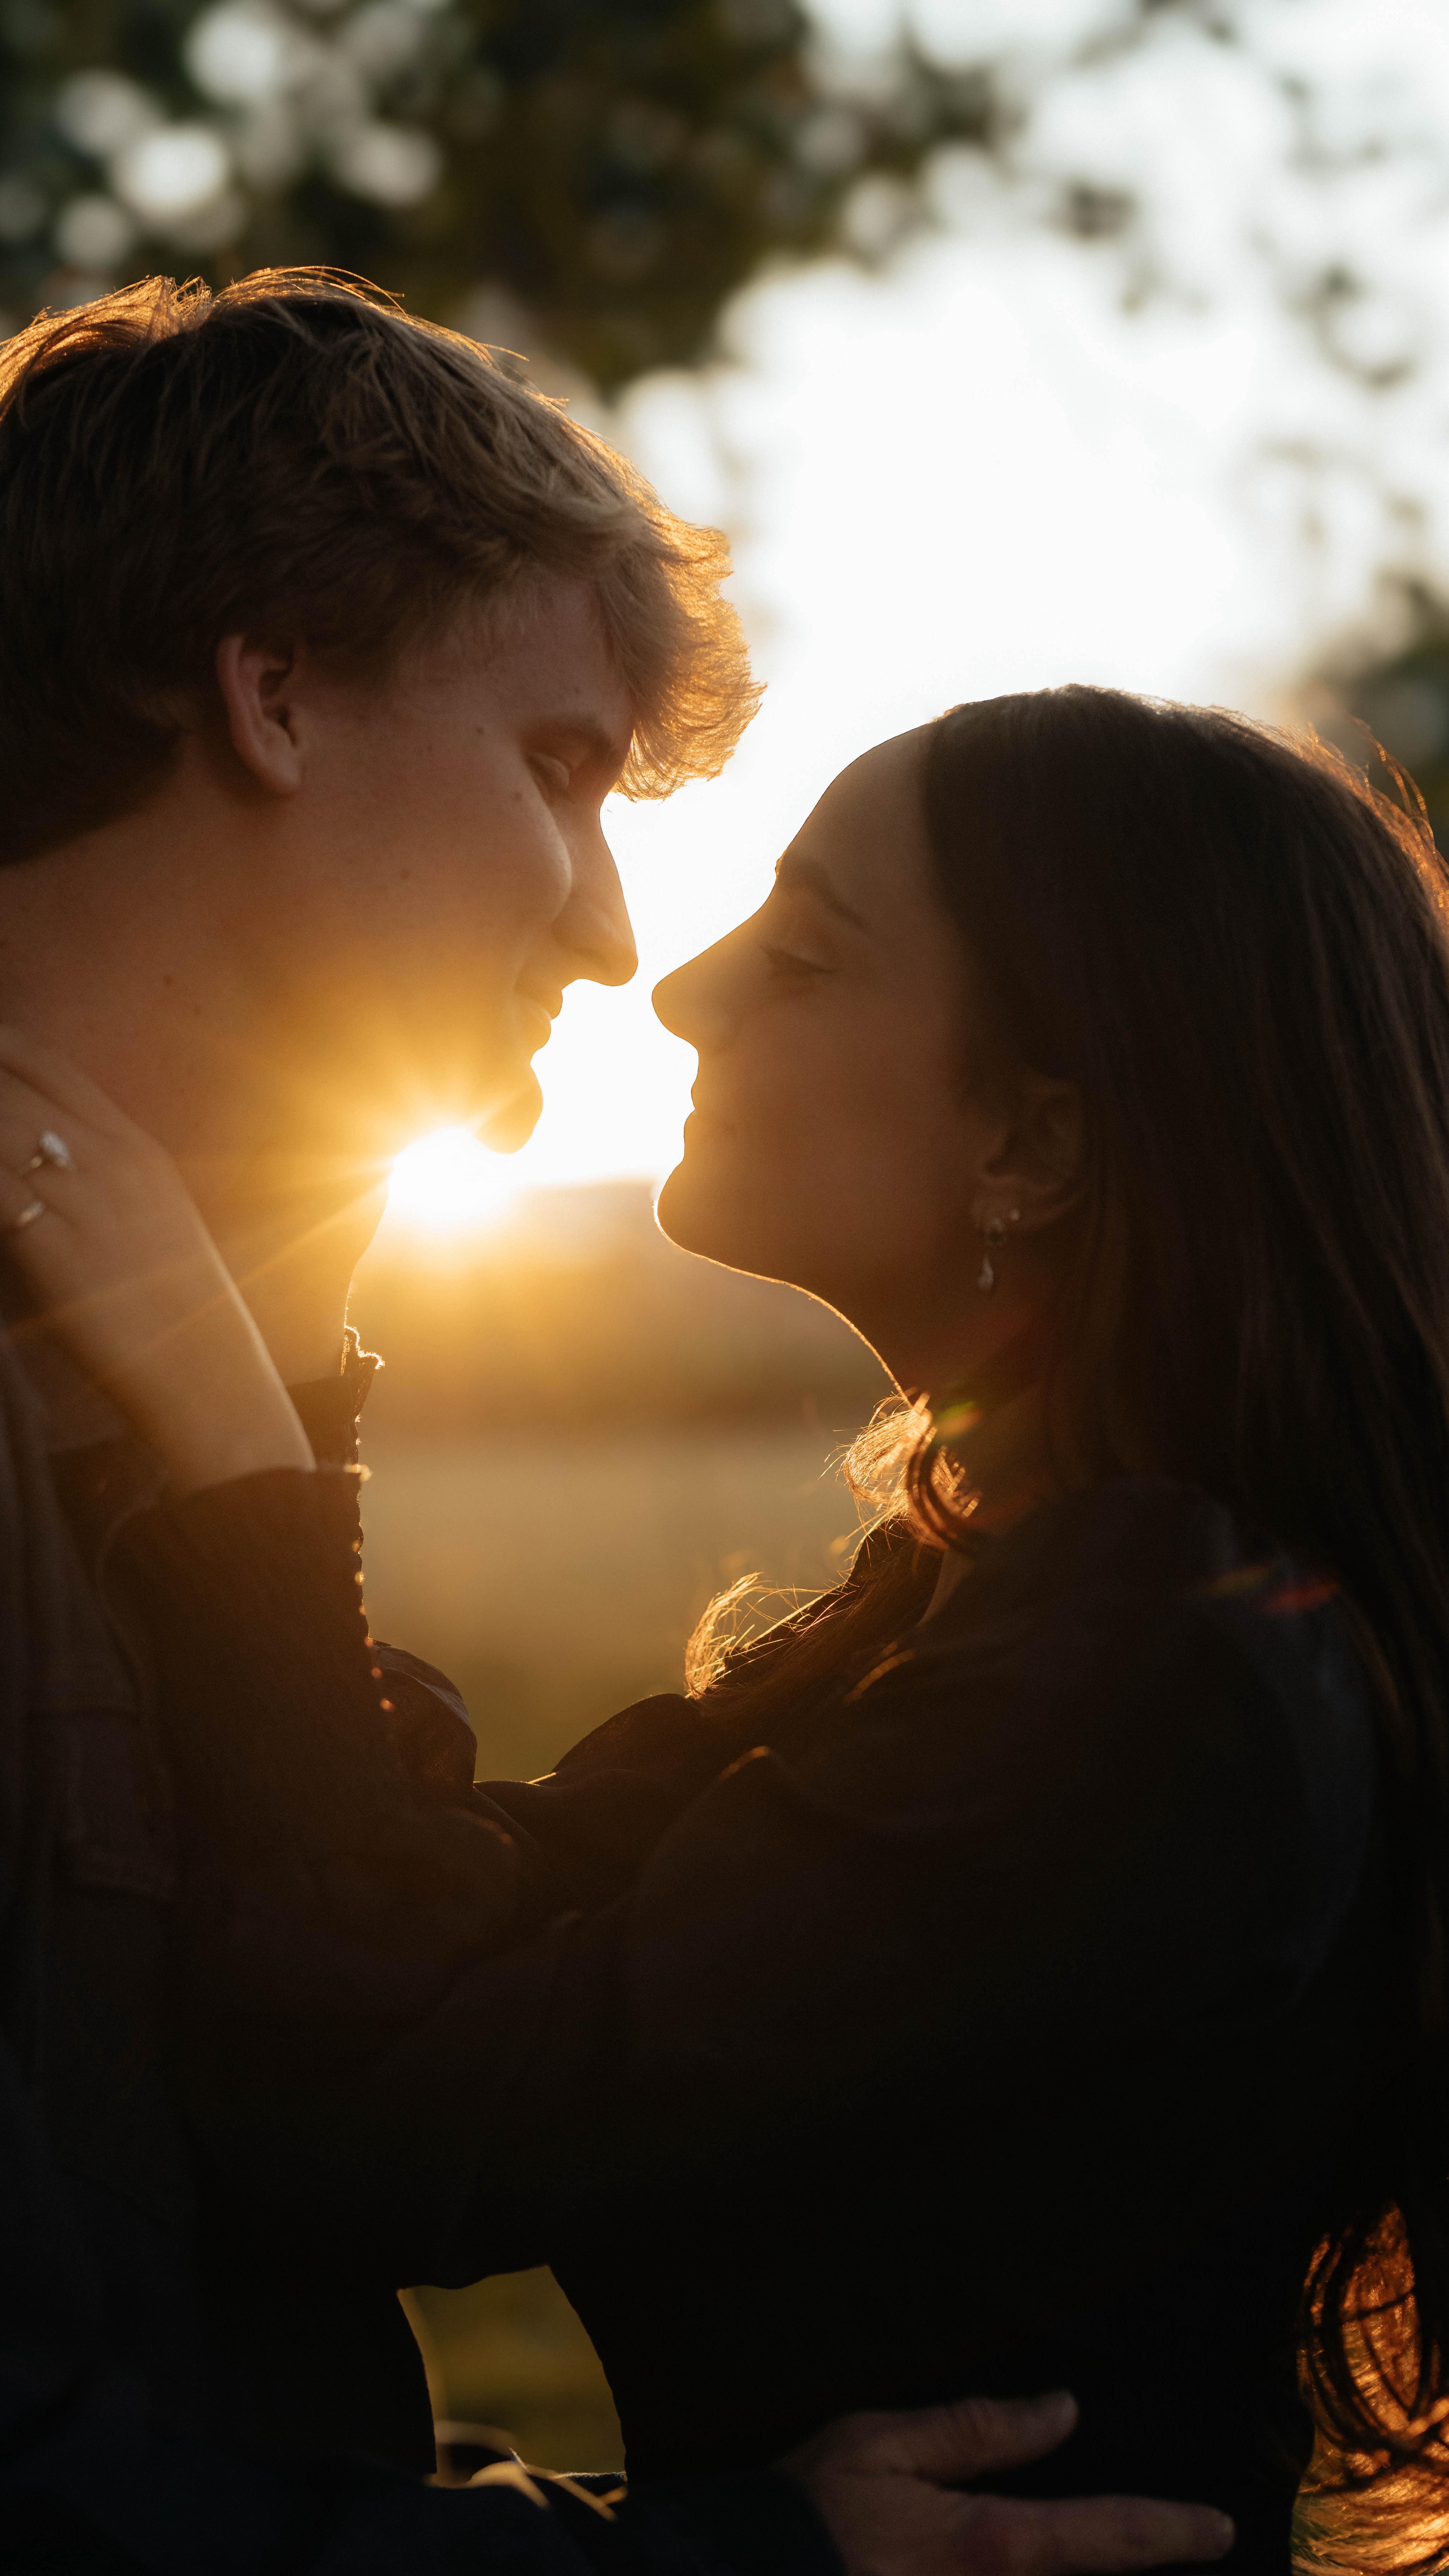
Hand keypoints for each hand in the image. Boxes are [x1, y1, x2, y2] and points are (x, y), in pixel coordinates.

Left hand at [0, 1026, 312, 1493]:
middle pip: (9, 1088)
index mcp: (137, 1149)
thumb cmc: (177, 1310)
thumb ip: (103, 1178)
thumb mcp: (155, 1219)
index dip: (0, 1045)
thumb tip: (46, 1162)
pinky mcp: (54, 1248)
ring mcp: (84, 1202)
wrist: (209, 1376)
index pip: (51, 1066)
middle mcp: (111, 1161)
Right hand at [785, 2391, 1235, 2575]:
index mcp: (989, 2547)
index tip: (1219, 2528)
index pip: (1106, 2536)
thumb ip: (975, 2430)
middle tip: (1192, 2547)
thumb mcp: (881, 2445)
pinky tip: (1037, 2572)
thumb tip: (1063, 2412)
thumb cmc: (808, 2512)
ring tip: (1116, 2560)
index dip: (1171, 2530)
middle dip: (1142, 2563)